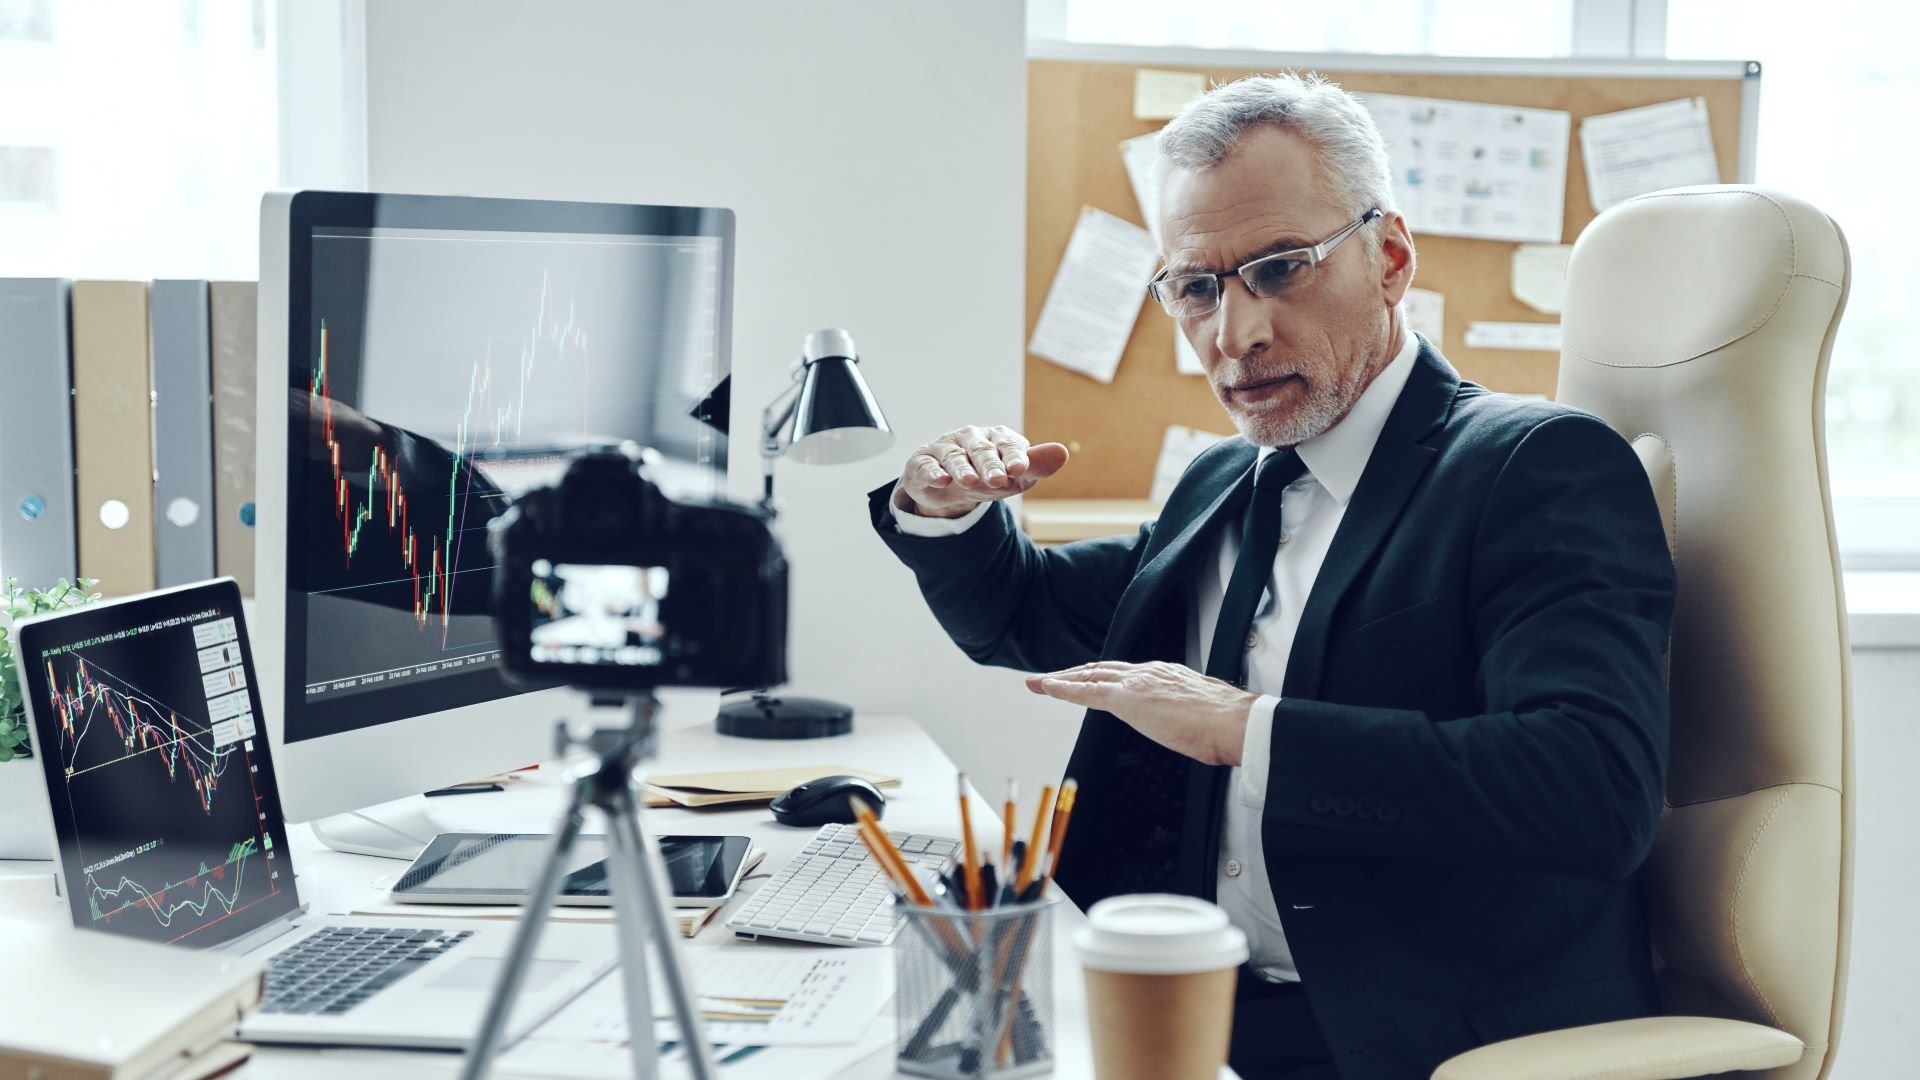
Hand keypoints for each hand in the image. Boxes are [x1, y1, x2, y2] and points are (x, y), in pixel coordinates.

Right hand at [894, 424, 1069, 518]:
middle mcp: (970, 438)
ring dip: (962, 469)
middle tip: (998, 480)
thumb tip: (1062, 452)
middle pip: (981, 449)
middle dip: (989, 464)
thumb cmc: (988, 477)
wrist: (950, 488)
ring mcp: (945, 448)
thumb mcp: (1015, 477)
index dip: (1013, 456)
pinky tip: (941, 480)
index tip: (1020, 468)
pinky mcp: (922, 462)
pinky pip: (926, 465)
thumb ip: (1036, 465)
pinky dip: (933, 472)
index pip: (1008, 444)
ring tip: (970, 482)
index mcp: (996, 438)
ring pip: (954, 456)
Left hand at [1026, 661, 1255, 766]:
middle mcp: (1148, 672)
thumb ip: (1188, 713)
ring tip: (1040, 683)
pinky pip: (1087, 692)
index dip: (1101, 675)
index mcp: (1166, 675)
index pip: (1125, 673)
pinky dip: (1063, 689)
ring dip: (1062, 679)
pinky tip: (1047, 688)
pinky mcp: (1128, 699)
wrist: (1235, 722)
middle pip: (1101, 669)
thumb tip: (1190, 724)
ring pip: (1089, 676)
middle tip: (1050, 678)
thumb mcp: (1202, 713)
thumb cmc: (1227, 725)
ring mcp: (1136, 683)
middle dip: (1073, 674)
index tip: (1087, 679)